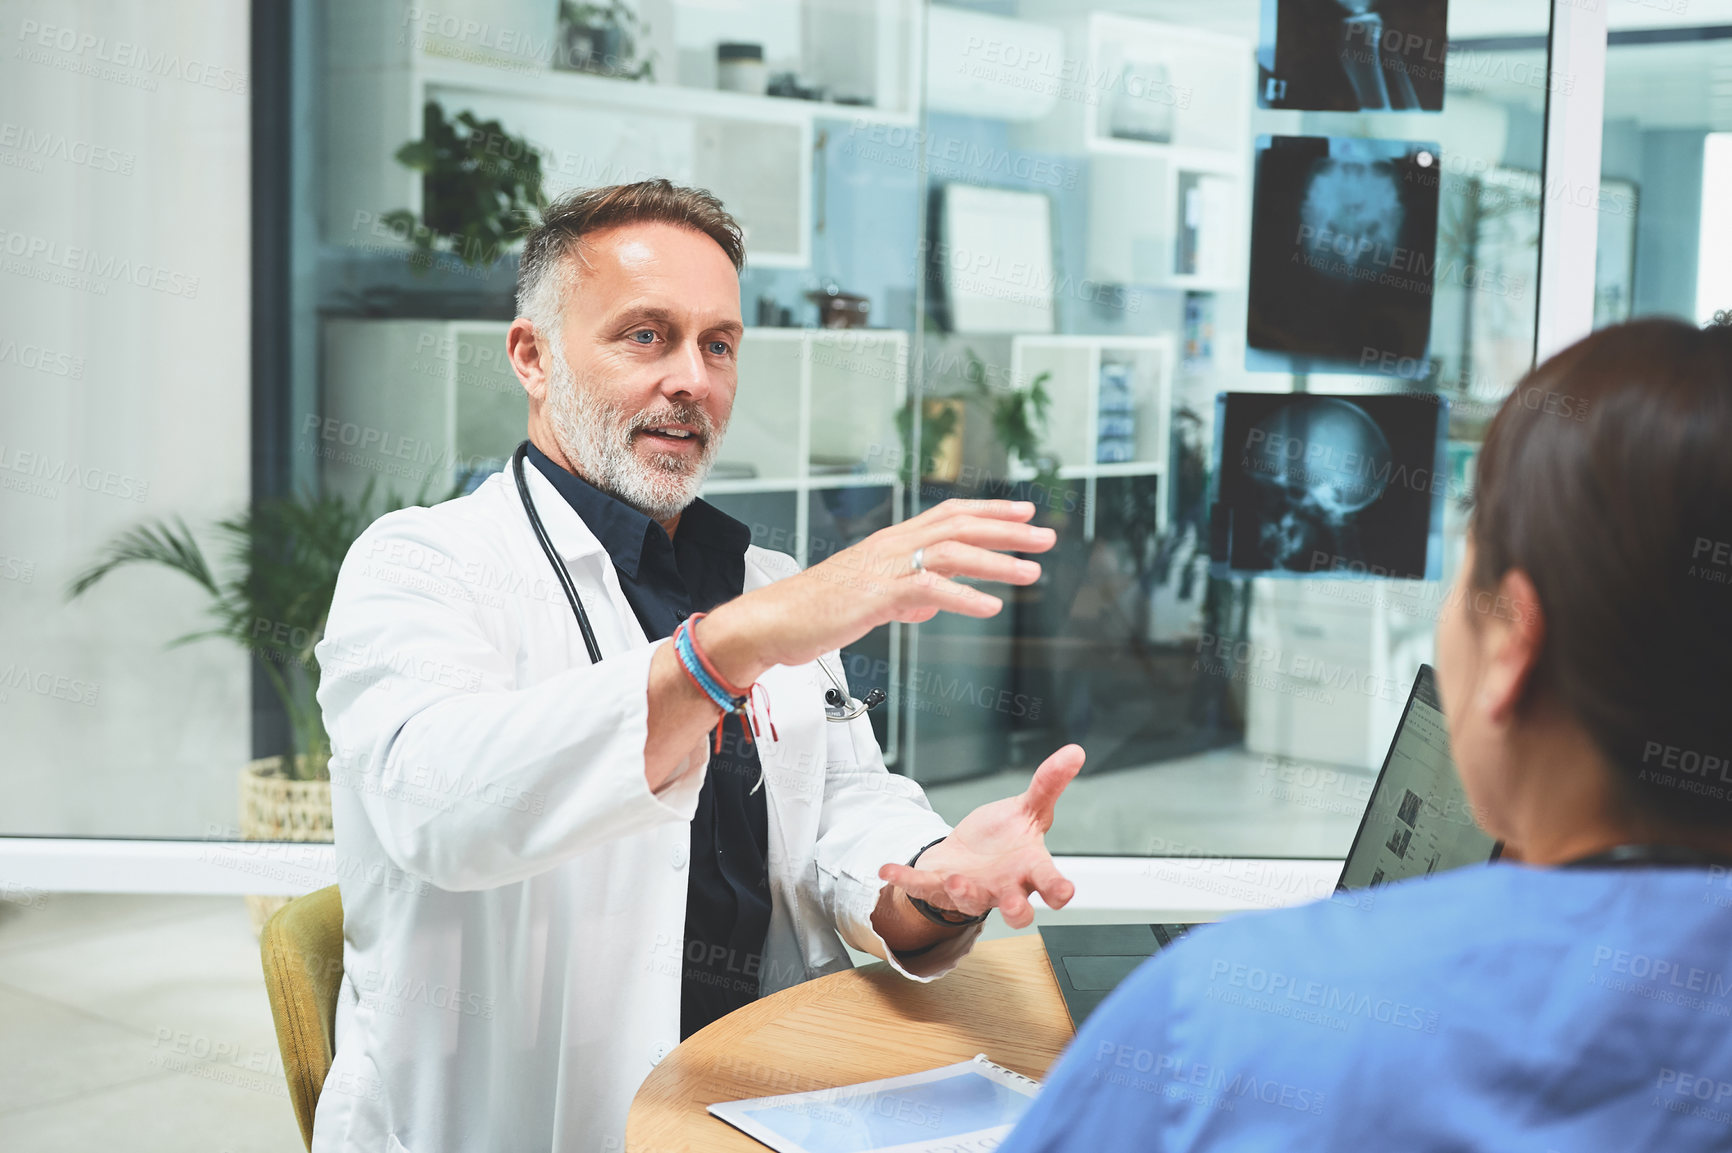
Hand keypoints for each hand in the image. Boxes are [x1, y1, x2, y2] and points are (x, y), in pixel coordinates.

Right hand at [700, 498, 1056, 681]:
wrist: (773, 622)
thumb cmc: (815, 612)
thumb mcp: (870, 601)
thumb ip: (905, 597)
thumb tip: (933, 602)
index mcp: (890, 541)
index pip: (949, 514)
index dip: (990, 510)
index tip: (1025, 511)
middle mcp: (891, 546)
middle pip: (958, 525)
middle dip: (1007, 529)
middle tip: (1046, 535)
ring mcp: (883, 568)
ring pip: (950, 552)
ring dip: (996, 561)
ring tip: (1032, 572)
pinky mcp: (875, 595)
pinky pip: (928, 590)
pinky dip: (964, 597)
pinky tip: (990, 607)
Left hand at [878, 744, 1082, 930]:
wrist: (971, 855)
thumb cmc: (1008, 840)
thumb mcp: (1028, 809)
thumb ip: (1049, 783)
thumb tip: (1075, 751)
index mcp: (1029, 868)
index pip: (1049, 882)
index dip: (1058, 890)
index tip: (1064, 893)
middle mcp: (1004, 887)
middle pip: (1016, 908)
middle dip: (1016, 911)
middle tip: (1015, 908)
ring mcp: (971, 890)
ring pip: (970, 900)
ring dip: (963, 893)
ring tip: (954, 879)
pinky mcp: (939, 886)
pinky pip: (920, 886)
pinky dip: (904, 878)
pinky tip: (887, 869)